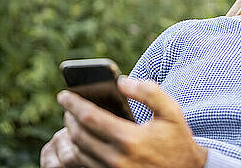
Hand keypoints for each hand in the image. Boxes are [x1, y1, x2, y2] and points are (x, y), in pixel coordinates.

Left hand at [40, 76, 207, 167]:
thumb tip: (120, 81)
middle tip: (68, 106)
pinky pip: (85, 165)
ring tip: (73, 121)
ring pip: (78, 153)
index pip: (89, 118)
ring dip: (71, 135)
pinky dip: (78, 151)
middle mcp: (117, 158)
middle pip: (78, 136)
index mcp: (129, 138)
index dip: (73, 104)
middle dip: (69, 118)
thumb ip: (148, 92)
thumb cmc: (177, 138)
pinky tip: (83, 139)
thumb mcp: (170, 111)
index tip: (63, 94)